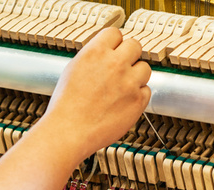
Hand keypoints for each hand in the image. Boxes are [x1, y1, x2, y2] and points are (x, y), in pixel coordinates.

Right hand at [39, 28, 151, 161]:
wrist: (69, 132)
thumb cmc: (67, 106)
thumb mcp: (73, 69)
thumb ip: (94, 57)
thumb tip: (109, 52)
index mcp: (95, 52)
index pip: (116, 33)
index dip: (114, 43)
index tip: (112, 52)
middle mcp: (115, 64)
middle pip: (135, 46)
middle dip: (128, 56)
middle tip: (121, 69)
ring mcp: (129, 83)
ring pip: (145, 68)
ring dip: (136, 75)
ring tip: (122, 88)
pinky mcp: (138, 101)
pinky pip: (146, 91)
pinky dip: (137, 96)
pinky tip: (123, 103)